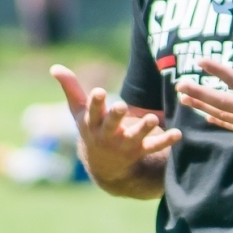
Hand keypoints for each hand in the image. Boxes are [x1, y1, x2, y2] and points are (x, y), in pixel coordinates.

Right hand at [51, 65, 181, 181]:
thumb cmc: (91, 129)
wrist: (103, 165)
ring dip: (144, 128)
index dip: (96, 102)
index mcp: (93, 124)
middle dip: (116, 117)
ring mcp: (125, 144)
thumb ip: (70, 88)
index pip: (93, 112)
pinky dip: (166, 141)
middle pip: (112, 125)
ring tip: (153, 119)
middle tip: (122, 106)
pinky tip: (178, 133)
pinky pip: (154, 146)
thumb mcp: (78, 111)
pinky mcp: (140, 150)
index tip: (99, 91)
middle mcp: (108, 135)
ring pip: (135, 137)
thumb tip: (54, 67)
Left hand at [177, 50, 232, 157]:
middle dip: (199, 93)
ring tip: (184, 100)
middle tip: (179, 86)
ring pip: (223, 115)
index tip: (201, 61)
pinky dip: (218, 121)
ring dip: (202, 106)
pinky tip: (206, 117)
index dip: (218, 71)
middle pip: (222, 102)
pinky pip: (232, 125)